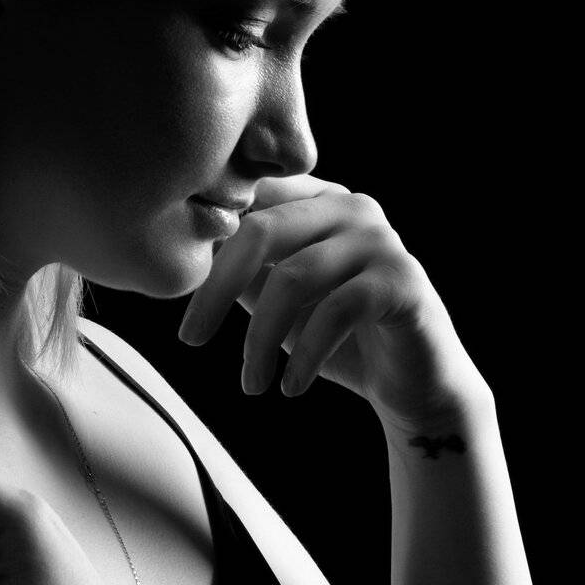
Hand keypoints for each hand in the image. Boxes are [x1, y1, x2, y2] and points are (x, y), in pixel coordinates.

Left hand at [178, 174, 491, 432]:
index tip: (171, 280)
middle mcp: (350, 206)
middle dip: (216, 288)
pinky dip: (305, 354)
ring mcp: (381, 240)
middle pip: (262, 230)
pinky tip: (289, 387)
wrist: (412, 384)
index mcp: (315, 198)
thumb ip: (240, 268)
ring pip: (295, 277)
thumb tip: (181, 252)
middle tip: (189, 339)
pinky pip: (336, 311)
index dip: (205, 235)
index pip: (247, 196)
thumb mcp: (275, 299)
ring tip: (250, 384)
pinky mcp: (403, 281)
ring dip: (261, 339)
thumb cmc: (336, 338)